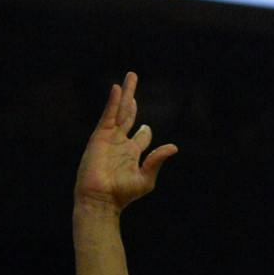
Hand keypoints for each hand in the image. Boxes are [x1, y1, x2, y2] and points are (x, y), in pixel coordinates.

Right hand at [74, 71, 177, 214]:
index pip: (141, 136)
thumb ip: (157, 160)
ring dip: (125, 93)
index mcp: (132, 154)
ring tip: (130, 77)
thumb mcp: (146, 178)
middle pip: (128, 115)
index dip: (146, 132)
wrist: (101, 198)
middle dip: (132, 99)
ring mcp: (110, 138)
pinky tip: (118, 89)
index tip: (146, 130)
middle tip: (134, 80)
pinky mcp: (100, 136)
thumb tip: (173, 147)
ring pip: (119, 110)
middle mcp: (120, 143)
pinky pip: (108, 115)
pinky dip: (113, 102)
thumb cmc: (122, 193)